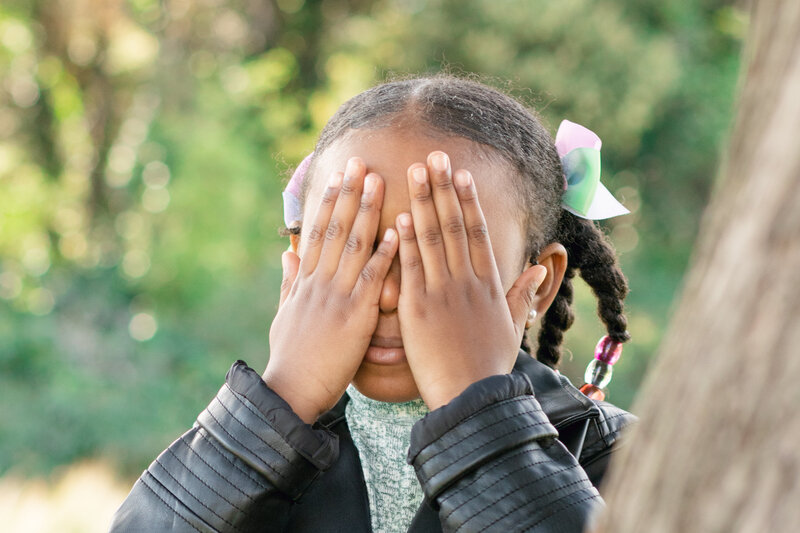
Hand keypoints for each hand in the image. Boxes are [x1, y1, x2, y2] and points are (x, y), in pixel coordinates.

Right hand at [264, 157, 397, 422]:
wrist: (291, 391)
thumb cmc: (291, 357)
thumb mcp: (284, 315)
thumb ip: (289, 282)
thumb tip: (287, 254)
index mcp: (306, 282)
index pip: (319, 232)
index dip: (330, 201)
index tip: (340, 174)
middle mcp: (320, 282)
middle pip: (336, 229)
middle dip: (349, 194)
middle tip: (360, 161)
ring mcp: (337, 296)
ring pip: (353, 245)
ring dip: (367, 211)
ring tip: (378, 180)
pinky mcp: (354, 316)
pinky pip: (371, 279)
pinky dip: (384, 253)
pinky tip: (397, 230)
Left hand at [395, 152, 547, 409]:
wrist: (472, 399)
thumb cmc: (491, 367)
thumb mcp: (513, 328)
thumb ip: (523, 294)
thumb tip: (537, 267)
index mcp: (489, 285)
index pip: (477, 232)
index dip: (469, 200)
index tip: (461, 173)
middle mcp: (466, 282)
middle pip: (455, 225)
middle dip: (443, 188)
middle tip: (434, 155)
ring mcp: (442, 293)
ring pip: (433, 238)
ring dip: (424, 201)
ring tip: (414, 170)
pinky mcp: (418, 310)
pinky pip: (411, 268)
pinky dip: (407, 240)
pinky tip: (401, 215)